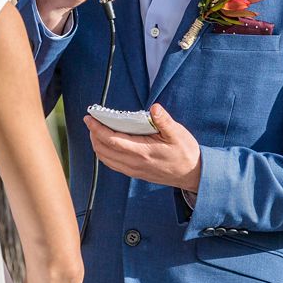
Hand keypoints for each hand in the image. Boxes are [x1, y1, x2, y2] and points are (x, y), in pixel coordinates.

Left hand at [84, 104, 201, 191]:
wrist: (194, 175)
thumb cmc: (186, 152)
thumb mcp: (178, 134)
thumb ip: (164, 121)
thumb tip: (155, 108)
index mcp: (143, 152)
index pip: (112, 140)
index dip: (97, 129)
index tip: (89, 118)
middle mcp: (135, 163)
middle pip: (104, 150)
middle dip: (93, 135)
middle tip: (91, 121)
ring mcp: (134, 170)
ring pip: (106, 159)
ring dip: (97, 144)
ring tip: (96, 130)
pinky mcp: (136, 174)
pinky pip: (113, 165)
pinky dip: (104, 154)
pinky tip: (107, 144)